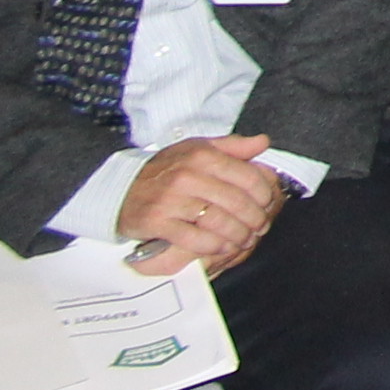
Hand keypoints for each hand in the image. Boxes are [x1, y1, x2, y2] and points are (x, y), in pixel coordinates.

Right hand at [114, 136, 284, 273]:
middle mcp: (188, 176)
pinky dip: (213, 245)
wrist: (121, 188)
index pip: (246, 176)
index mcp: (202, 155)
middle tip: (261, 227)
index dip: (263, 193)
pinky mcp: (157, 222)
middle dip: (254, 218)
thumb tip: (263, 143)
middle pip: (235, 201)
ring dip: (238, 234)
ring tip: (246, 239)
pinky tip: (223, 246)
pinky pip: (194, 238)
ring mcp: (171, 200)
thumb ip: (232, 146)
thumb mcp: (197, 148)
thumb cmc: (165, 169)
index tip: (268, 203)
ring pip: (217, 221)